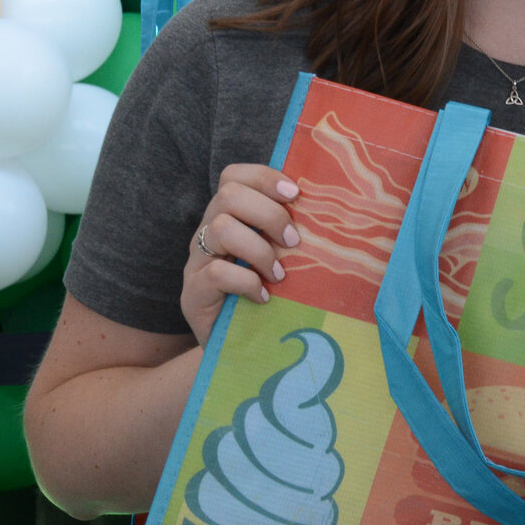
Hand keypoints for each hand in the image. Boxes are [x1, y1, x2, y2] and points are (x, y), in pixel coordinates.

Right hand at [182, 163, 298, 345]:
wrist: (238, 347)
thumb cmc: (267, 294)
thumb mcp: (280, 258)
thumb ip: (290, 233)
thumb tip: (332, 209)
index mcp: (228, 216)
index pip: (233, 176)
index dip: (264, 177)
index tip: (295, 194)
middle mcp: (207, 232)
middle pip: (227, 196)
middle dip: (268, 214)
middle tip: (293, 241)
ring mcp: (196, 262)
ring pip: (220, 229)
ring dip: (259, 249)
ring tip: (280, 275)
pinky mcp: (192, 293)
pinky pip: (215, 273)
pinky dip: (246, 282)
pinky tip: (264, 297)